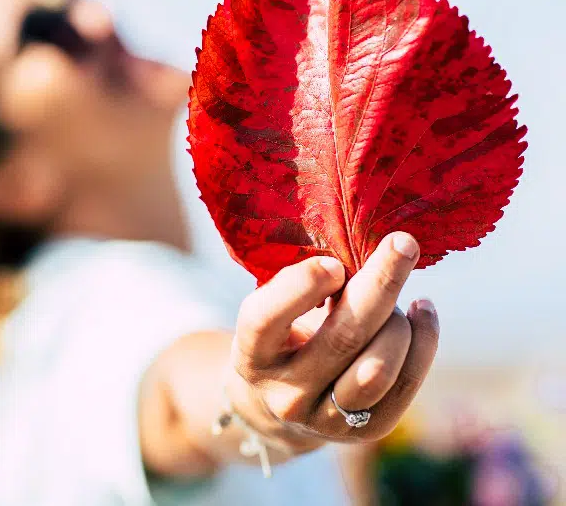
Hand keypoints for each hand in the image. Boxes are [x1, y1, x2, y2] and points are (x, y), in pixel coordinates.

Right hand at [228, 232, 438, 446]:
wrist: (282, 400)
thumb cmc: (283, 333)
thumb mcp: (276, 308)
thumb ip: (306, 284)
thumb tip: (364, 257)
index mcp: (252, 354)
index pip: (268, 319)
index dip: (302, 285)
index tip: (334, 263)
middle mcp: (285, 394)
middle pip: (342, 338)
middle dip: (379, 284)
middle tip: (403, 244)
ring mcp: (326, 420)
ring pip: (379, 366)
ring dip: (399, 320)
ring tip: (399, 299)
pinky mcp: (367, 432)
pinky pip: (407, 383)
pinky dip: (423, 340)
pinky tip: (422, 313)